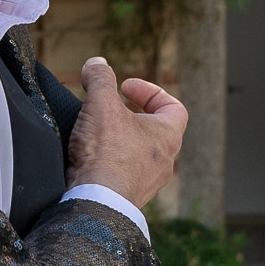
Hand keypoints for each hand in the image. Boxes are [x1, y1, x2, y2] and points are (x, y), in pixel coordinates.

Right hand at [67, 57, 186, 209]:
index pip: (174, 107)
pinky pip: (125, 174)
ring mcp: (148, 183)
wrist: (95, 202)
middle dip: (132, 115)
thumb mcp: (101, 103)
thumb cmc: (106, 152)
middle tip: (109, 109)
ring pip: (140, 154)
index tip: (124, 88)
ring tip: (97, 132)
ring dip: (121, 139)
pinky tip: (90, 158)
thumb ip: (100, 78)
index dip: (150, 92)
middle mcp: (164, 162)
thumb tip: (96, 63)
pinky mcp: (129, 198)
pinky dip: (111, 162)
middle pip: (155, 130)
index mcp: (168, 136)